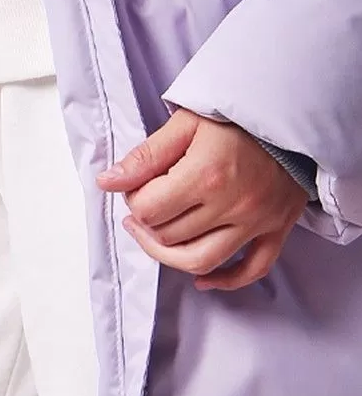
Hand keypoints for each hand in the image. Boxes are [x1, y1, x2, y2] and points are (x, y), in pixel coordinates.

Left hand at [95, 107, 308, 291]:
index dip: (132, 200)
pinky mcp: (276, 230)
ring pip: (202, 261)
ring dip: (170, 256)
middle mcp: (232, 205)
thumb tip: (107, 183)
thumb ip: (145, 157)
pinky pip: (252, 270)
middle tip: (143, 204)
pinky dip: (226, 280)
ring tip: (155, 237)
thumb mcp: (184, 123)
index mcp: (205, 175)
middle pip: (170, 236)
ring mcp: (257, 222)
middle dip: (147, 223)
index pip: (149, 210)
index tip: (134, 187)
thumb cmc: (234, 116)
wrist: (287, 115)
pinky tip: (202, 278)